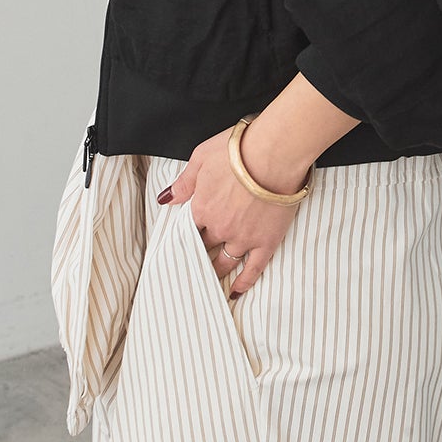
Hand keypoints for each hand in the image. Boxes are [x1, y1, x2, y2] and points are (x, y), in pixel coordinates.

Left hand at [156, 123, 309, 293]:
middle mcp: (219, 227)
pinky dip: (244, 282)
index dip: (186, 234)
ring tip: (210, 279)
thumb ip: (183, 182)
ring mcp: (243, 238)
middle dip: (199, 253)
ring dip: (215, 271)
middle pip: (204, 246)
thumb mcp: (201, 157)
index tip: (183, 241)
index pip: (188, 228)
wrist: (274, 153)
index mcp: (201, 208)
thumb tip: (166, 199)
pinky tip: (236, 292)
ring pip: (224, 262)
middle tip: (194, 262)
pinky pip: (253, 269)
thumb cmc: (238, 149)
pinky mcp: (266, 242)